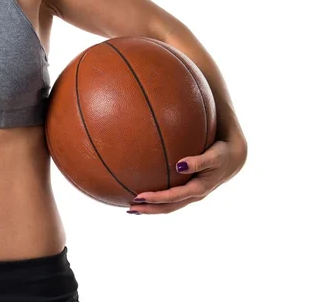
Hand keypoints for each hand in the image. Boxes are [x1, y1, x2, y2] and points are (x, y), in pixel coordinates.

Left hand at [126, 135, 246, 214]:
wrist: (234, 159)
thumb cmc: (222, 154)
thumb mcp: (214, 156)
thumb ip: (198, 161)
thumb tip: (179, 165)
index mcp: (199, 189)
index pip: (173, 198)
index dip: (155, 199)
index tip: (138, 197)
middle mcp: (194, 196)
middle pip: (168, 208)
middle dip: (149, 210)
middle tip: (130, 209)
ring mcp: (191, 195)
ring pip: (169, 206)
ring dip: (152, 208)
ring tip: (132, 208)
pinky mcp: (189, 191)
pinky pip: (171, 198)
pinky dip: (157, 200)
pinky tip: (144, 195)